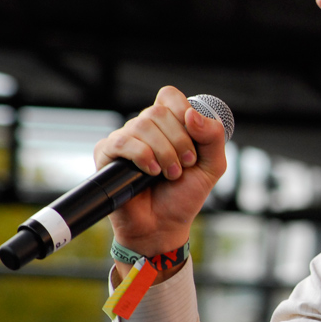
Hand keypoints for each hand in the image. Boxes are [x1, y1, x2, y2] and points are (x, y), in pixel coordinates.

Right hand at [93, 85, 226, 258]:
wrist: (163, 225)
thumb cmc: (185, 195)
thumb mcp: (212, 166)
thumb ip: (213, 137)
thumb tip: (192, 113)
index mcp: (168, 124)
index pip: (169, 96)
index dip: (183, 112)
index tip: (194, 140)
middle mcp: (144, 127)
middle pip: (158, 111)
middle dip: (179, 141)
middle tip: (185, 166)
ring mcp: (125, 139)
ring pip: (142, 125)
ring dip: (164, 152)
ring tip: (170, 174)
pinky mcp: (107, 154)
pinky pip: (122, 142)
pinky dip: (143, 156)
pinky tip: (151, 173)